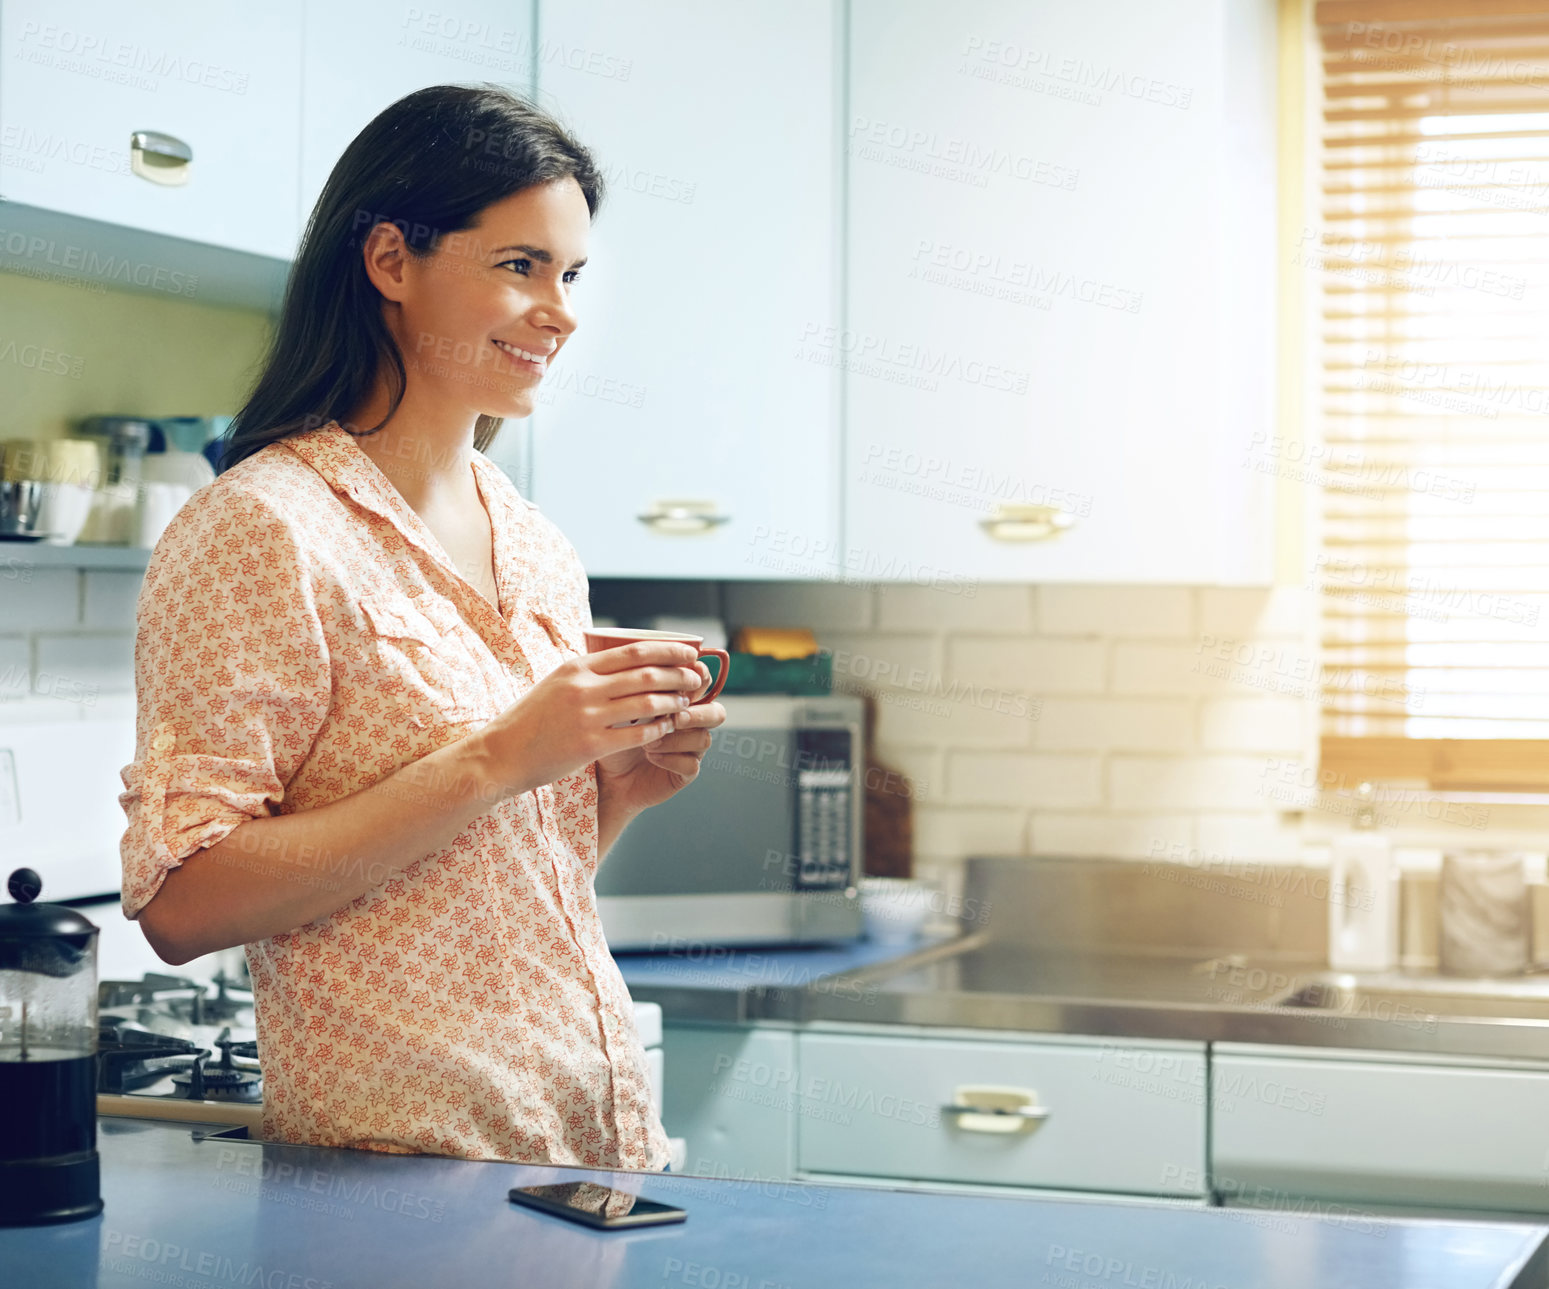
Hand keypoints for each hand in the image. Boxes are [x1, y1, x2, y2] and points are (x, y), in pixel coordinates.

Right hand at [471, 641, 707, 798]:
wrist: (500, 754)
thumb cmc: (530, 721)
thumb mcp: (556, 684)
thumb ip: (588, 673)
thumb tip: (625, 663)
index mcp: (577, 666)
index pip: (633, 650)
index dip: (667, 650)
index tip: (690, 651)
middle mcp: (583, 686)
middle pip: (646, 673)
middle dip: (679, 674)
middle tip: (697, 678)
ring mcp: (587, 715)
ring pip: (647, 702)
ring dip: (674, 701)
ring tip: (688, 703)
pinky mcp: (590, 744)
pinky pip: (637, 733)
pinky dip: (659, 729)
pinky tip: (669, 728)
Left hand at [595, 659, 725, 815]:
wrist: (607, 774)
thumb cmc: (613, 734)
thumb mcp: (620, 705)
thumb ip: (636, 685)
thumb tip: (642, 665)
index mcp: (680, 700)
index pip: (703, 683)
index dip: (699, 677)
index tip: (686, 676)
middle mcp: (691, 723)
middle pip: (716, 713)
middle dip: (697, 713)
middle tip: (674, 717)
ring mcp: (690, 749)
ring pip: (703, 739)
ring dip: (676, 739)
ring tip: (649, 742)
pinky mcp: (685, 772)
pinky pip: (691, 764)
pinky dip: (671, 759)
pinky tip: (652, 756)